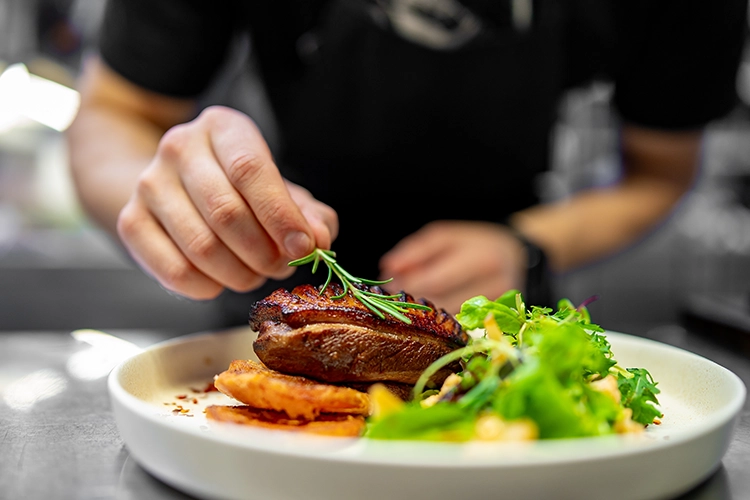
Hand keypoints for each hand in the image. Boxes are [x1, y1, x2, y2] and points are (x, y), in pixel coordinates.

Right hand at [116, 106, 337, 299]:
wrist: (177, 186)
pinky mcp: (131, 221)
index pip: (249, 169)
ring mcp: (149, 184)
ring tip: (253, 273)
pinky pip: (174, 270)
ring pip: (201, 246)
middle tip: (279, 267)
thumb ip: (309, 215)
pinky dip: (208, 287)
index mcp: (222, 128)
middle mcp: (180, 147)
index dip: (280, 215)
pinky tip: (221, 280)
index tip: (303, 247)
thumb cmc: (241, 190)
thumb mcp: (281, 191)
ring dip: (240, 273)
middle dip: (263, 252)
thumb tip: (318, 240)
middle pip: (226, 212)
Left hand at [378, 221, 526, 313]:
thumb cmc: (476, 244)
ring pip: (449, 320)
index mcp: (482, 258)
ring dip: (422, 315)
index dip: (407, 285)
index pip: (436, 280)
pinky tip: (426, 316)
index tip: (388, 284)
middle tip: (392, 297)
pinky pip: (459, 328)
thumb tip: (388, 266)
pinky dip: (438, 324)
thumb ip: (416, 249)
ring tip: (406, 304)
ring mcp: (499, 309)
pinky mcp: (497, 324)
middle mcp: (496, 285)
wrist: (519, 258)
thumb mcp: (447, 236)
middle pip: (442, 303)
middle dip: (412, 301)